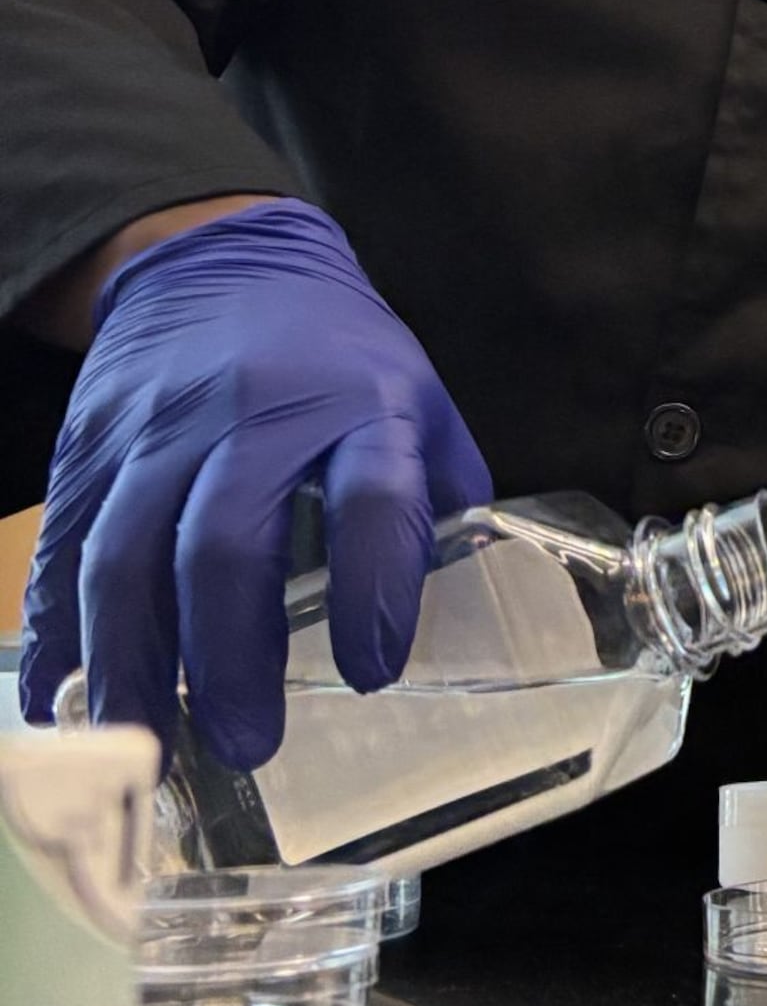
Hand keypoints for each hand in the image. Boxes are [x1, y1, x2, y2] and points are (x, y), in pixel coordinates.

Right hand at [19, 199, 490, 765]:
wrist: (222, 259)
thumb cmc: (337, 351)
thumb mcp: (416, 397)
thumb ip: (438, 497)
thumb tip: (468, 614)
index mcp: (360, 404)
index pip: (373, 497)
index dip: (374, 588)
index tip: (371, 671)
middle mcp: (252, 413)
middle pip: (224, 541)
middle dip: (230, 655)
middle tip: (248, 742)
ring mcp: (157, 428)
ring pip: (125, 553)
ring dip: (132, 663)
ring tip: (149, 746)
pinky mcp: (89, 444)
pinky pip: (65, 546)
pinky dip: (58, 633)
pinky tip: (64, 701)